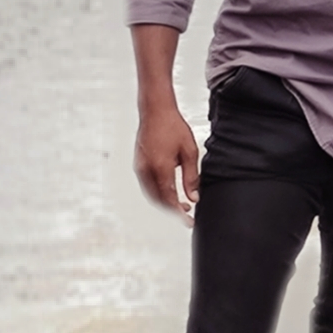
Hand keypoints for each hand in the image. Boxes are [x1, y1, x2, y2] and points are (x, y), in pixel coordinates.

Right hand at [134, 102, 200, 221]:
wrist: (155, 111)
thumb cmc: (173, 127)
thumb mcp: (189, 152)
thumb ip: (191, 177)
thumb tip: (194, 197)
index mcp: (160, 168)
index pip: (169, 199)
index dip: (179, 214)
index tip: (188, 222)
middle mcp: (146, 170)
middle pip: (158, 200)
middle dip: (172, 211)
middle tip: (187, 216)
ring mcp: (140, 167)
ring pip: (151, 194)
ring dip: (165, 203)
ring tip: (181, 205)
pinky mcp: (138, 164)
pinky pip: (147, 186)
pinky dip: (158, 193)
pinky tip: (170, 192)